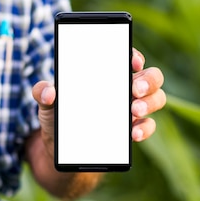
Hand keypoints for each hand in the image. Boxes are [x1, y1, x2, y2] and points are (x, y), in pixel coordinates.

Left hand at [32, 47, 165, 154]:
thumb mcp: (46, 100)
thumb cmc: (57, 113)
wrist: (59, 146)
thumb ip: (43, 92)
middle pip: (151, 76)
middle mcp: (125, 86)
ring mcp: (132, 108)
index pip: (127, 55)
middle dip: (148, 80)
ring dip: (150, 103)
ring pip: (156, 98)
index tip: (132, 61)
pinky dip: (144, 129)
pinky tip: (133, 133)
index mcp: (107, 72)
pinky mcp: (132, 129)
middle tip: (134, 89)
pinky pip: (148, 126)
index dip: (133, 55)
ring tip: (134, 110)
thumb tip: (49, 92)